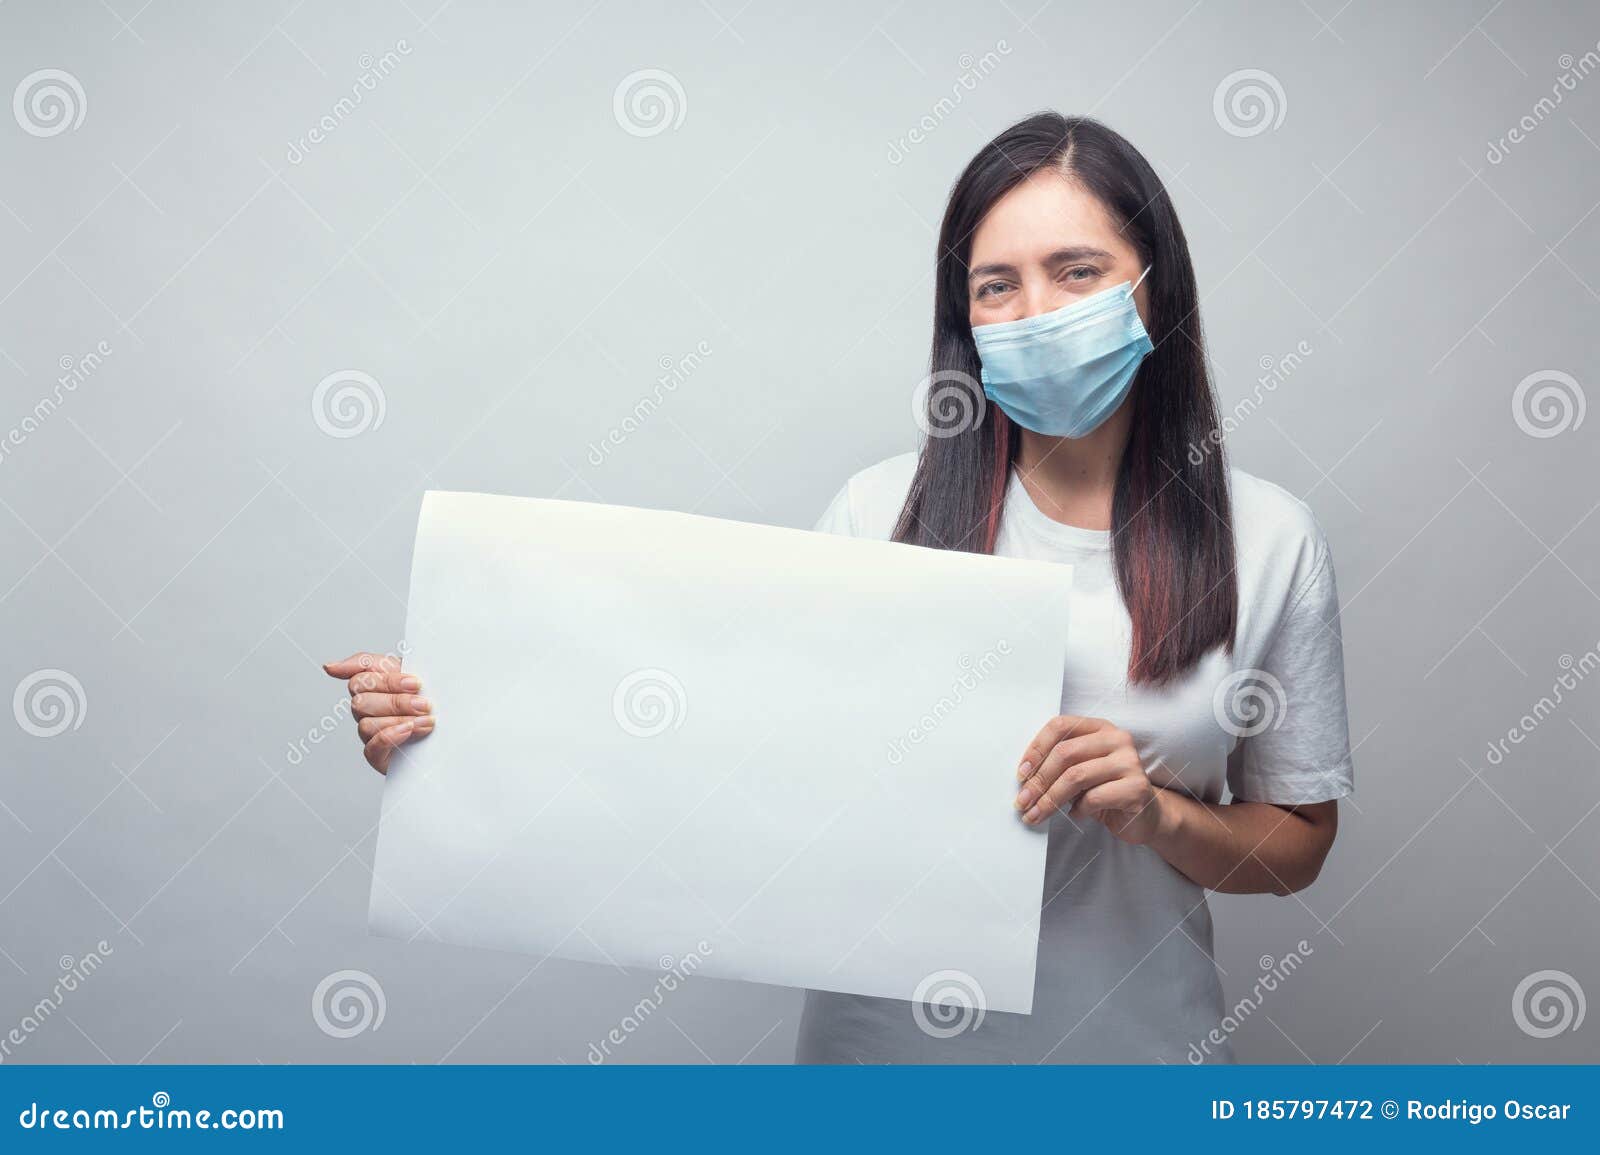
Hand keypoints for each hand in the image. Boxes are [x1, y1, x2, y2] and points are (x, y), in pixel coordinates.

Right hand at [322, 651, 433, 773]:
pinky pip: (372, 746)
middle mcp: (367, 707)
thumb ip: (381, 665)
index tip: (414, 683)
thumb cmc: (432, 703)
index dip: (387, 679)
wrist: (449, 736)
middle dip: (396, 701)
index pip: (361, 673)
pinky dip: (389, 736)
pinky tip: (407, 731)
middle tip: (424, 704)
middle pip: (361, 700)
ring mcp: (369, 731)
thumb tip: (331, 666)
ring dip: (398, 720)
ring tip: (426, 721)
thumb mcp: (415, 674)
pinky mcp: (376, 755)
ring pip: (366, 724)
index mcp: (375, 683)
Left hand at [1013, 714, 1167, 843]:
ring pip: (1076, 776)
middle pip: (1065, 753)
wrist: (1146, 816)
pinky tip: (1076, 815)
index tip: (1022, 773)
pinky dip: (1078, 810)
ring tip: (1036, 814)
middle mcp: (1117, 739)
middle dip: (1038, 780)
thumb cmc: (1107, 791)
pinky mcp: (1136, 788)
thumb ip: (1060, 764)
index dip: (1036, 748)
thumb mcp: (1082, 771)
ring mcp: (1130, 762)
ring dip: (1050, 799)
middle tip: (1022, 801)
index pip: (1060, 726)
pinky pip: (1094, 798)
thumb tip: (1024, 776)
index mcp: (1100, 728)